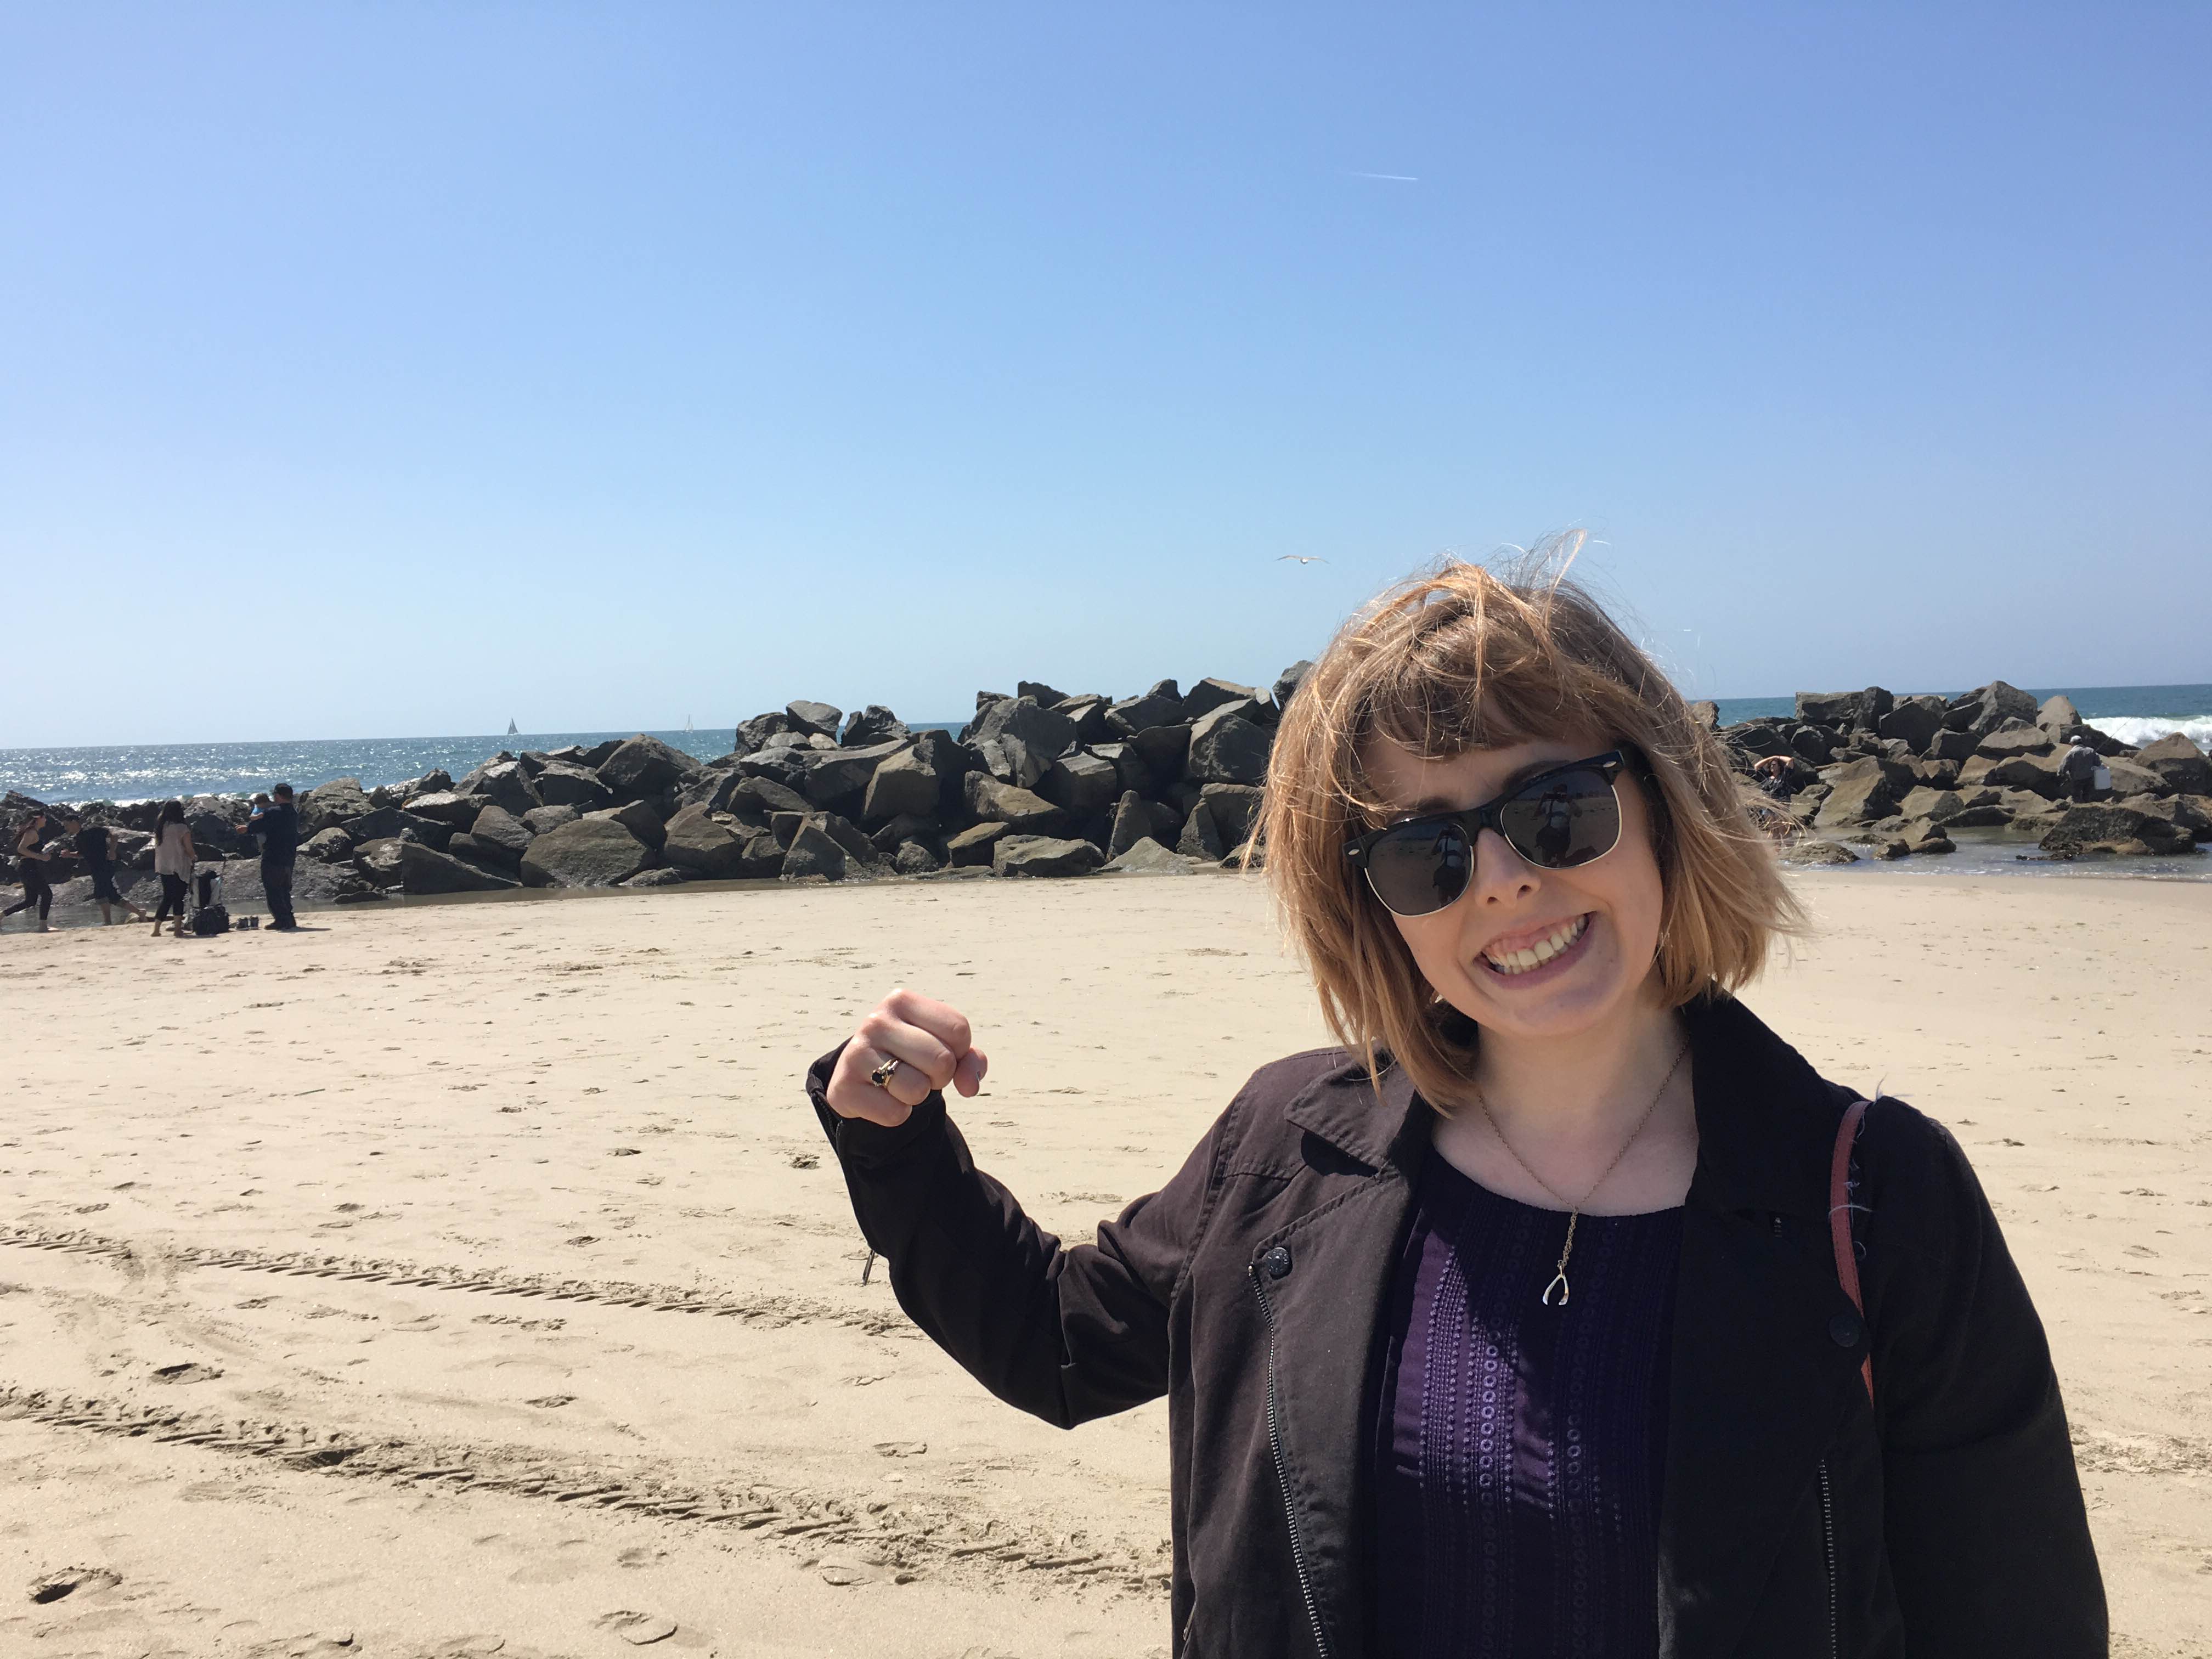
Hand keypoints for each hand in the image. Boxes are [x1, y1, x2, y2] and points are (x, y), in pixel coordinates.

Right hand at [824, 988, 988, 1127]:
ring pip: (918, 1090)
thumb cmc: (911, 1056)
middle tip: (919, 1071)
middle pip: (942, 1060)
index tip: (938, 1050)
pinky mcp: (845, 1087)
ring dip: (918, 1096)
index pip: (958, 1029)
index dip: (959, 1051)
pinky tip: (882, 1098)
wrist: (860, 1077)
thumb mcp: (943, 1046)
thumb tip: (970, 1086)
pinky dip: (897, 1113)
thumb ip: (970, 1060)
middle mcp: (876, 1021)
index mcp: (901, 1000)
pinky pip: (896, 1114)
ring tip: (900, 1083)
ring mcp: (856, 1053)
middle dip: (941, 1076)